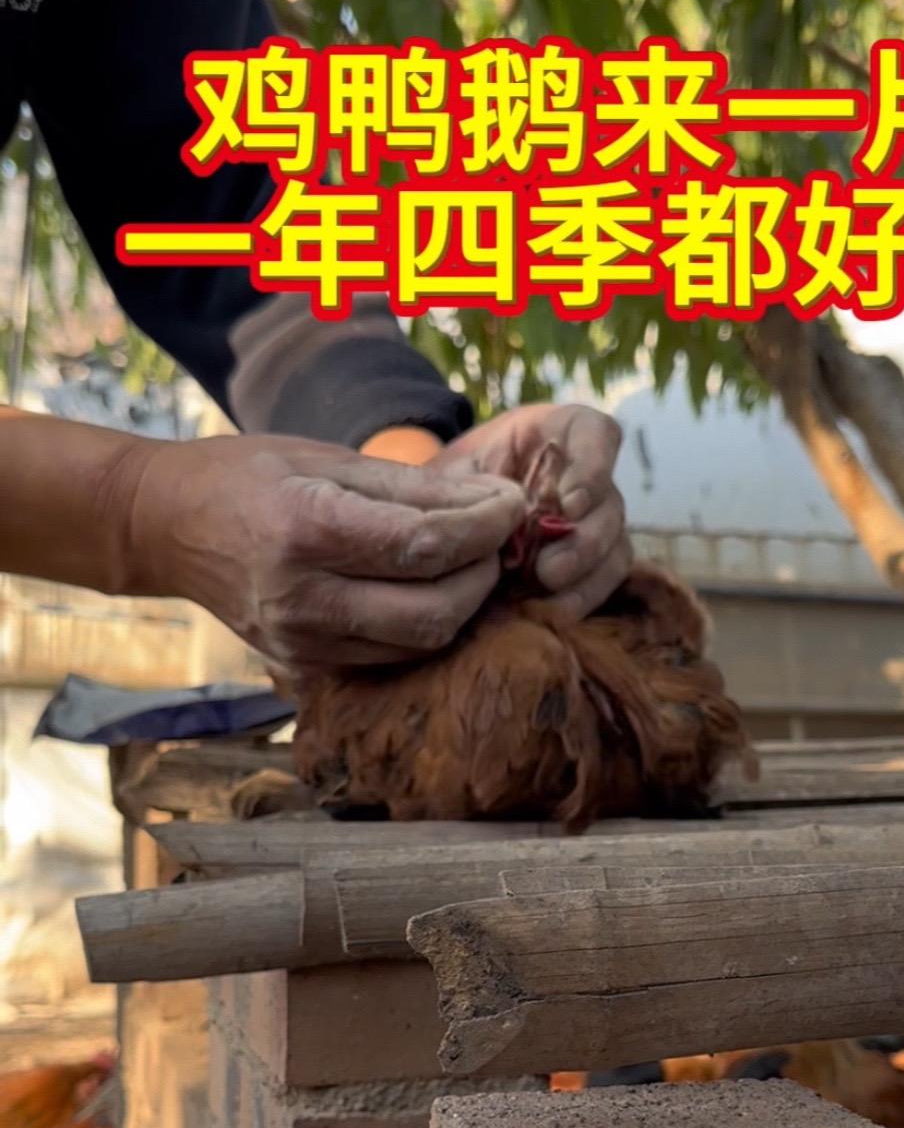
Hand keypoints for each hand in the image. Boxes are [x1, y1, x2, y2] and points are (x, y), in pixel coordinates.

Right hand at [113, 432, 525, 667]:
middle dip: (482, 574)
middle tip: (493, 537)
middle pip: (435, 612)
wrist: (167, 528)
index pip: (425, 545)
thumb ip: (414, 487)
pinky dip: (424, 626)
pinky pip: (391, 657)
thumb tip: (497, 500)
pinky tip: (428, 590)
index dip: (484, 528)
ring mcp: (302, 643)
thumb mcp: (326, 459)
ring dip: (462, 604)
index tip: (512, 504)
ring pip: (420, 643)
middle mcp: (303, 597)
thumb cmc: (249, 477)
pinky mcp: (305, 668)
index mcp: (306, 529)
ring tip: (467, 561)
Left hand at [424, 402, 630, 617]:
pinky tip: (553, 614)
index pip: (597, 434)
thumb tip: (490, 523)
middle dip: (584, 540)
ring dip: (587, 575)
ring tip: (549, 597)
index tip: (567, 506)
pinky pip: (605, 580)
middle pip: (609, 501)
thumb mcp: (453, 472)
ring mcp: (595, 520)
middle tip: (549, 571)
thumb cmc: (454, 483)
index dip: (592, 469)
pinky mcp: (594, 560)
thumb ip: (472, 487)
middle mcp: (587, 477)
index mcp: (558, 434)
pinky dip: (583, 597)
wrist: (451, 516)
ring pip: (615, 545)